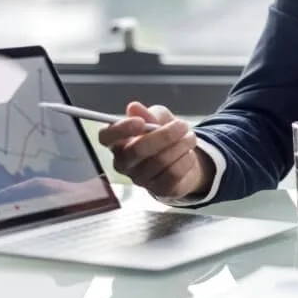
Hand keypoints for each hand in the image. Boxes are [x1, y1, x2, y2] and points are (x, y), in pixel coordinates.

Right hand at [97, 102, 213, 198]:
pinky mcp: (158, 190)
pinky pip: (173, 174)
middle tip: (182, 125)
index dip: (120, 129)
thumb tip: (133, 107)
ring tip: (191, 137)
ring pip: (160, 161)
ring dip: (181, 145)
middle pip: (137, 150)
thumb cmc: (164, 135)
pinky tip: (189, 154)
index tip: (140, 122)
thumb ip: (148, 114)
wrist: (183, 158)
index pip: (106, 137)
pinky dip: (186, 160)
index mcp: (118, 142)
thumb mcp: (158, 118)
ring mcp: (140, 179)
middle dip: (164, 135)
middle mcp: (124, 163)